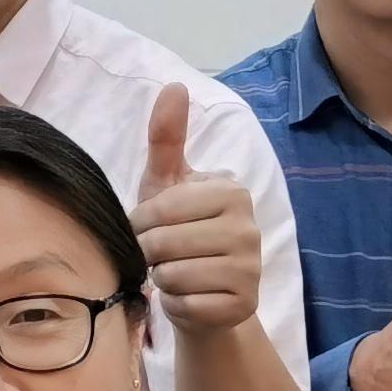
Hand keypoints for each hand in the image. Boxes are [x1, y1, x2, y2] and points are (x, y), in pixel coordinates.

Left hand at [132, 83, 261, 337]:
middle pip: (163, 243)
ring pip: (172, 276)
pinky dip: (176, 305)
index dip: (141, 224)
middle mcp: (249, 226)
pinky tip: (189, 297)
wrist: (205, 296)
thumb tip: (174, 85)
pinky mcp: (244, 304)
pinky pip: (186, 305)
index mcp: (231, 190)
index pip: (160, 209)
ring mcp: (251, 268)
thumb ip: (166, 139)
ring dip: (161, 279)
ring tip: (175, 273)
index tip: (149, 228)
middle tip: (162, 255)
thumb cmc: (179, 233)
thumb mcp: (167, 184)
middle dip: (149, 254)